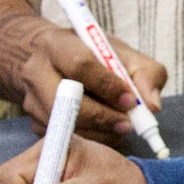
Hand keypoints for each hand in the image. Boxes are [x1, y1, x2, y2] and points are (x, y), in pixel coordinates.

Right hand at [15, 24, 167, 143]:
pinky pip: (65, 139)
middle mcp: (36, 71)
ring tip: (120, 126)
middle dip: (102, 116)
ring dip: (99, 131)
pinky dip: (91, 139)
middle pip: (67, 101)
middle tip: (127, 123)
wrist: (54, 64)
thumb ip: (146, 73)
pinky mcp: (35, 123)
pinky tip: (105, 131)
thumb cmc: (92, 56)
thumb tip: (152, 105)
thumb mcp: (122, 53)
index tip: (130, 99)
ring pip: (67, 125)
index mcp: (56, 44)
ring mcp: (31, 100)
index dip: (107, 86)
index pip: (80, 65)